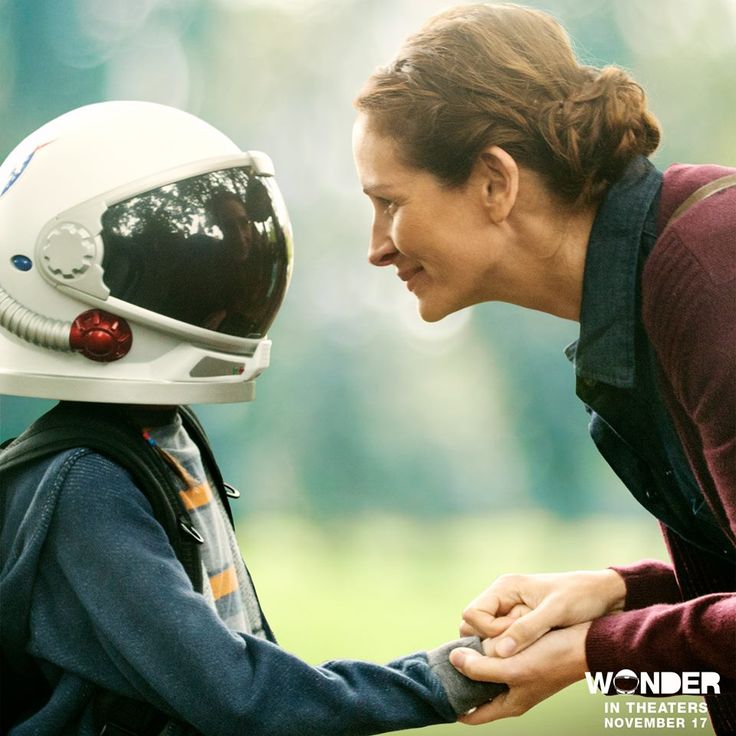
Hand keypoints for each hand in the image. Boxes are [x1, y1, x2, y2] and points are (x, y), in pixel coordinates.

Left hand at [450, 622, 590, 723]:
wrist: (586, 644)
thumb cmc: (552, 659)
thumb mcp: (513, 667)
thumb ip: (481, 668)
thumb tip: (453, 660)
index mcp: (511, 704)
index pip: (473, 716)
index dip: (453, 707)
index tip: (435, 692)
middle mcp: (513, 694)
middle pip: (477, 693)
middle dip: (461, 680)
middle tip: (442, 663)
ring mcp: (519, 677)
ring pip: (486, 673)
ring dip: (474, 662)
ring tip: (457, 647)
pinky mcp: (524, 660)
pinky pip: (496, 659)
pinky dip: (486, 650)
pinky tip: (479, 636)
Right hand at [459, 570, 625, 656]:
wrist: (604, 595)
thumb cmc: (580, 597)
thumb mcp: (555, 612)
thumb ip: (527, 629)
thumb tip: (498, 652)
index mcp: (504, 587)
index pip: (471, 614)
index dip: (486, 631)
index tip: (511, 637)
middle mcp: (502, 598)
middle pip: (472, 626)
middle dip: (489, 641)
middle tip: (517, 647)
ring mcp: (509, 611)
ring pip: (485, 636)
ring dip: (500, 647)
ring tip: (527, 648)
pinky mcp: (520, 622)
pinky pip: (501, 640)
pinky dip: (510, 649)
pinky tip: (530, 652)